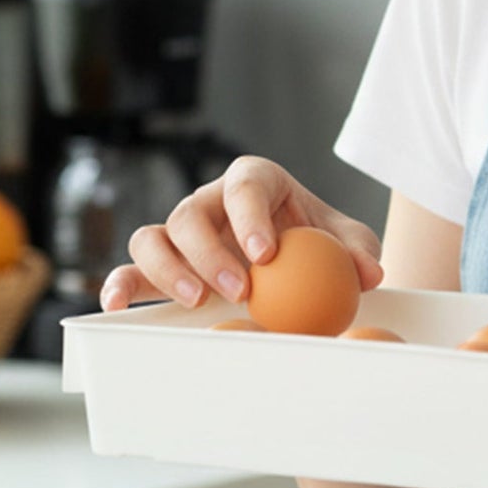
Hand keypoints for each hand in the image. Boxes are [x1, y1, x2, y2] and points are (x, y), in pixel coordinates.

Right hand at [99, 156, 383, 310]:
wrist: (299, 261)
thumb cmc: (319, 241)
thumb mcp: (347, 240)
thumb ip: (358, 251)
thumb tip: (369, 273)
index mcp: (255, 181)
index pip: (244, 187)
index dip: (249, 216)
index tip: (266, 254)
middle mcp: (210, 201)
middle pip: (191, 212)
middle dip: (209, 251)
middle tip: (239, 289)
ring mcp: (182, 233)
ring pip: (152, 236)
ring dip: (168, 269)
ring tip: (198, 300)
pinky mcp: (164, 265)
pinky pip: (133, 269)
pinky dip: (121, 284)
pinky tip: (118, 305)